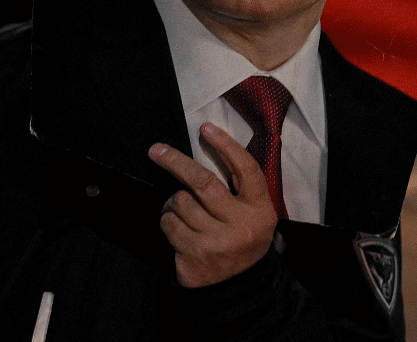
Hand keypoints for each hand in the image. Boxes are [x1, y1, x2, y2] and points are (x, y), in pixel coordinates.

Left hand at [149, 123, 277, 287]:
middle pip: (202, 182)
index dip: (227, 146)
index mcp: (260, 209)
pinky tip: (177, 227)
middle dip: (175, 162)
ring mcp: (216, 243)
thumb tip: (208, 148)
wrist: (239, 288)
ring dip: (172, 202)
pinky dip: (167, 220)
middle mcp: (240, 225)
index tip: (206, 128)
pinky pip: (169, 224)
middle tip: (156, 150)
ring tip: (180, 209)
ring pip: (180, 203)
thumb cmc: (242, 239)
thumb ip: (239, 188)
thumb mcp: (254, 214)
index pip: (246, 170)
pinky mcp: (195, 256)